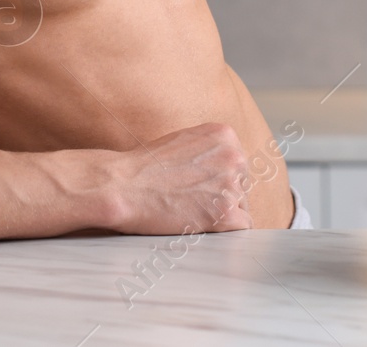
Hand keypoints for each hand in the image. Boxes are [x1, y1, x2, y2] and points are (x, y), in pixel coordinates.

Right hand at [104, 122, 253, 233]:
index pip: (238, 164)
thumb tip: (224, 170)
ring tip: (192, 214)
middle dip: (223, 197)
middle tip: (194, 204)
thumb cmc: (144, 167)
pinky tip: (203, 227)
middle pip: (242, 185)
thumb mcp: (183, 143)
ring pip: (242, 207)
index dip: (220, 180)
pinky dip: (226, 232)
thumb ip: (209, 152)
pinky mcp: (225, 213)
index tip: (202, 188)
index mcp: (225, 134)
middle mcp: (234, 155)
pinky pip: (243, 227)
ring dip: (221, 215)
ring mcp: (231, 184)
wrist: (123, 185)